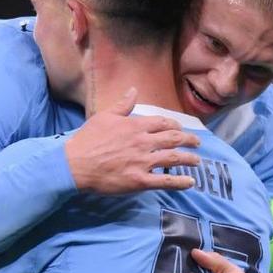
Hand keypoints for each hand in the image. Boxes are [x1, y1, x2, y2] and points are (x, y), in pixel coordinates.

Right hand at [65, 87, 200, 193]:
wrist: (76, 163)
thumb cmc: (88, 139)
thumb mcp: (104, 116)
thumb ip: (122, 104)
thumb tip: (133, 90)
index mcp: (136, 125)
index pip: (163, 123)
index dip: (175, 125)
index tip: (181, 128)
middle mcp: (143, 142)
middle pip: (174, 139)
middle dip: (189, 140)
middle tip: (197, 143)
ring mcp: (143, 162)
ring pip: (173, 158)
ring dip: (189, 159)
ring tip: (197, 161)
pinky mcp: (139, 180)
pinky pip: (165, 181)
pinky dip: (180, 182)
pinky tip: (190, 182)